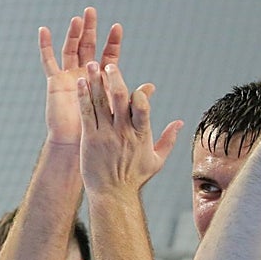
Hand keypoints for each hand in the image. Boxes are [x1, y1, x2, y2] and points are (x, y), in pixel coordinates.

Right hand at [41, 8, 122, 145]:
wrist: (78, 146)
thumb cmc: (100, 135)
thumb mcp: (120, 113)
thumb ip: (134, 99)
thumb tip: (150, 87)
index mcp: (101, 81)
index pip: (108, 56)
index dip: (112, 42)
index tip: (117, 27)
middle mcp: (84, 75)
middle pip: (87, 46)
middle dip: (90, 29)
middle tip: (92, 11)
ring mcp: (68, 77)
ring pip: (70, 49)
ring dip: (73, 33)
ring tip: (78, 18)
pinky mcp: (55, 82)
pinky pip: (48, 60)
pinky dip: (45, 45)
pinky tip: (44, 30)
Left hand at [78, 62, 182, 195]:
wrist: (112, 195)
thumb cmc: (134, 178)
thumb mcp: (157, 160)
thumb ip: (168, 139)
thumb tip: (179, 122)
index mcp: (141, 134)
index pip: (143, 107)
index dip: (141, 94)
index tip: (140, 86)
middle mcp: (124, 131)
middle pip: (121, 99)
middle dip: (115, 79)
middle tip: (109, 65)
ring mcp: (106, 134)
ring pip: (101, 102)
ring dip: (96, 82)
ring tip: (91, 65)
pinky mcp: (90, 138)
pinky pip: (87, 113)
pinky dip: (84, 97)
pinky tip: (81, 83)